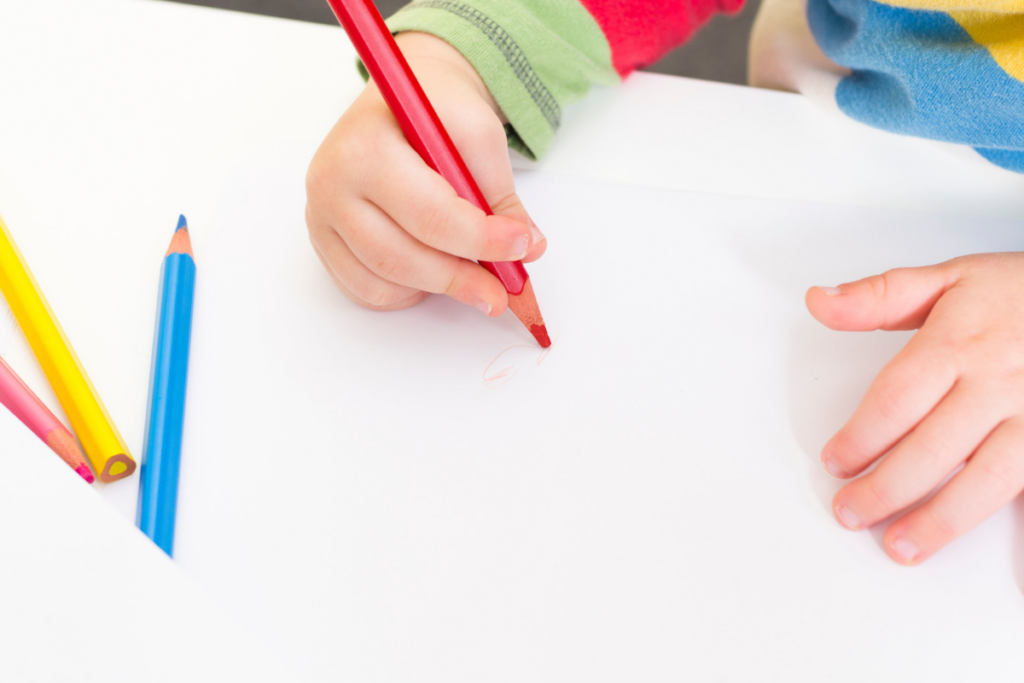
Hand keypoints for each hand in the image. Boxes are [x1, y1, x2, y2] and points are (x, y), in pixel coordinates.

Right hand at [305, 32, 544, 314]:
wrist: (400, 101)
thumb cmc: (435, 111)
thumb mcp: (479, 132)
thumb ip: (501, 193)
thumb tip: (528, 247)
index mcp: (366, 147)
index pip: (428, 213)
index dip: (480, 239)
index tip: (521, 248)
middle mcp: (331, 183)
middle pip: (400, 256)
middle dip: (460, 279)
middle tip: (502, 293)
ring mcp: (322, 216)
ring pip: (383, 281)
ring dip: (436, 289)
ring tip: (474, 281)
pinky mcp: (324, 241)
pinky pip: (365, 290)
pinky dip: (405, 294)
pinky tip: (434, 276)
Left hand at [806, 253, 1023, 564]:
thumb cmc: (1021, 293)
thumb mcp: (948, 278)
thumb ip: (879, 296)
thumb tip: (820, 303)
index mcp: (959, 344)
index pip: (897, 400)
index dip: (860, 437)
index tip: (835, 461)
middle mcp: (998, 383)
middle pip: (932, 447)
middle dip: (885, 488)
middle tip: (850, 513)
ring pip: (986, 479)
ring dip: (939, 520)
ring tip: (901, 546)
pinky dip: (1016, 527)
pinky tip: (992, 556)